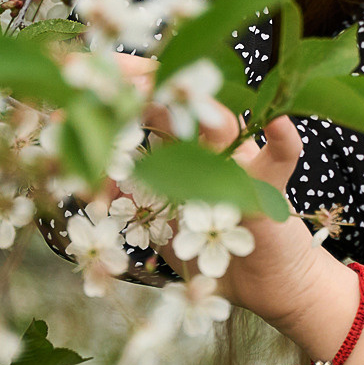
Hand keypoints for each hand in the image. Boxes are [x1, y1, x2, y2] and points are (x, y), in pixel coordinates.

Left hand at [102, 55, 334, 327]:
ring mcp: (244, 162)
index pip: (151, 107)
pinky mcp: (270, 190)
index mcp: (186, 150)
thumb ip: (134, 204)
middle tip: (104, 80)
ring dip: (186, 109)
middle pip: (181, 101)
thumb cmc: (215, 254)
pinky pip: (281, 161)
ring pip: (220, 124)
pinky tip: (277, 124)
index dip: (118, 94)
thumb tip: (97, 181)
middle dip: (141, 86)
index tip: (80, 85)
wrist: (269, 284)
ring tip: (151, 94)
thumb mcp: (162, 228)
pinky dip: (283, 143)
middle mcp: (215, 147)